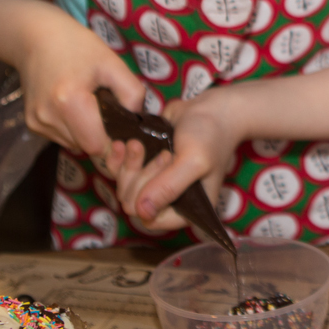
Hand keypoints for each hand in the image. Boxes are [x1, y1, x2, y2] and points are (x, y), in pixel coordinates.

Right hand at [18, 10, 146, 170]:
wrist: (36, 38)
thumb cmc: (77, 46)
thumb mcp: (112, 63)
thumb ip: (132, 93)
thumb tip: (137, 119)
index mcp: (69, 103)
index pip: (97, 146)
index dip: (113, 140)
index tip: (121, 125)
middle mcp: (48, 118)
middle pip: (85, 146)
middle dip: (101, 134)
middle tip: (106, 110)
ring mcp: (37, 123)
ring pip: (73, 144)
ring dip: (85, 132)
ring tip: (88, 104)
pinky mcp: (31, 124)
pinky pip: (60, 137)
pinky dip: (72, 128)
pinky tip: (73, 106)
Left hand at [110, 88, 242, 230]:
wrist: (210, 109)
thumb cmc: (210, 135)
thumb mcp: (194, 161)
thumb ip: (169, 187)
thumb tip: (142, 212)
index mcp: (187, 209)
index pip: (152, 219)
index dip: (148, 197)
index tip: (163, 166)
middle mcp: (169, 201)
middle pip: (134, 204)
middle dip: (141, 176)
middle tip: (163, 153)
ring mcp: (155, 184)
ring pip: (125, 188)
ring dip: (129, 164)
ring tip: (139, 144)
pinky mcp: (144, 166)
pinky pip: (120, 172)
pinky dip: (118, 158)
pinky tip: (123, 143)